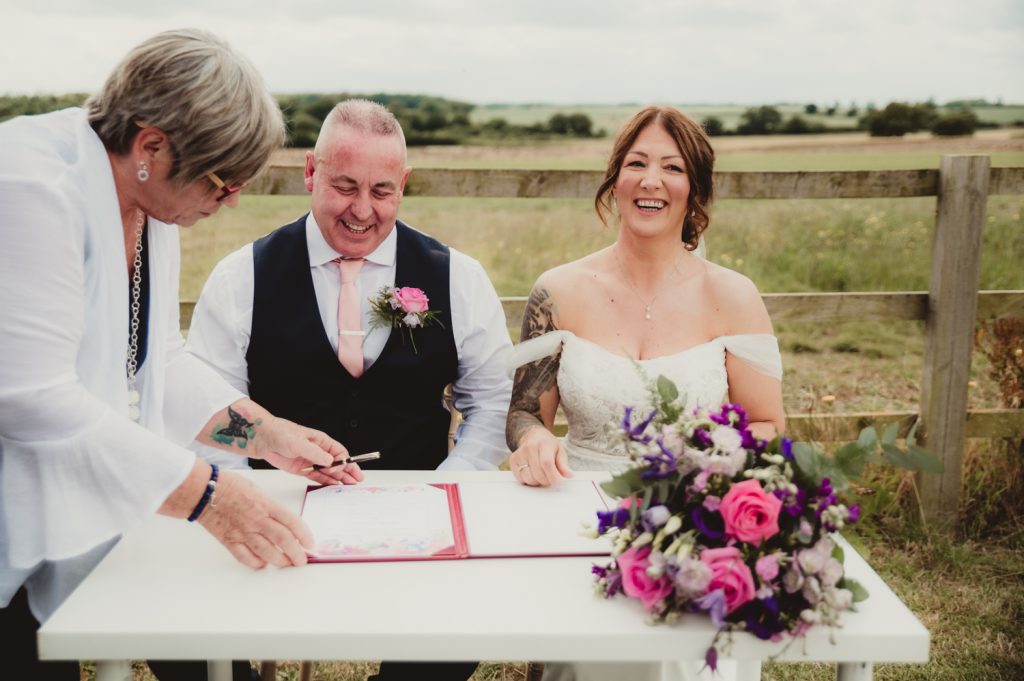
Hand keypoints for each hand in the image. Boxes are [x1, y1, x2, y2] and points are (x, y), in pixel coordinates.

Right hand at [198, 471, 313, 567]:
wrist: (203, 491)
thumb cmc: (229, 485)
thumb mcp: (258, 490)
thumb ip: (271, 507)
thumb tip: (284, 522)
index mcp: (266, 504)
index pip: (292, 521)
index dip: (304, 534)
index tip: (310, 543)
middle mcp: (256, 519)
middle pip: (282, 540)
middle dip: (296, 553)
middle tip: (302, 560)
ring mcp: (243, 531)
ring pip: (266, 552)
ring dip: (279, 560)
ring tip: (287, 564)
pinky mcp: (229, 540)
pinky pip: (245, 557)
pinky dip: (256, 563)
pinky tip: (263, 564)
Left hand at [250, 415, 363, 485]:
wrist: (261, 438)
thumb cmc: (279, 433)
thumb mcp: (298, 443)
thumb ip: (315, 453)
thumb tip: (330, 461)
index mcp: (321, 441)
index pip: (339, 452)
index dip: (345, 462)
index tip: (348, 471)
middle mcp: (317, 451)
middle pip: (337, 463)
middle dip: (347, 471)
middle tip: (356, 481)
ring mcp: (309, 461)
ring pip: (328, 472)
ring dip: (338, 479)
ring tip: (348, 486)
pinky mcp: (301, 469)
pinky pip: (316, 477)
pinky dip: (325, 482)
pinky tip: (333, 486)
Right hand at [509, 426, 572, 486]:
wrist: (533, 436)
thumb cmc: (548, 445)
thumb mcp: (560, 451)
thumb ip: (564, 464)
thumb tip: (569, 475)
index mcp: (544, 444)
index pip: (547, 463)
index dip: (553, 476)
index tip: (558, 482)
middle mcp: (530, 447)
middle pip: (538, 473)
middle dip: (547, 480)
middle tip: (550, 477)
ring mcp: (520, 453)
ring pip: (529, 478)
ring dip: (537, 481)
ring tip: (541, 474)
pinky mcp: (513, 460)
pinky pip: (520, 478)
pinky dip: (528, 480)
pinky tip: (532, 473)